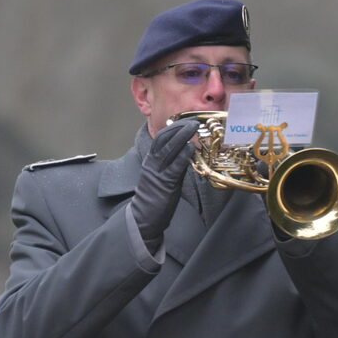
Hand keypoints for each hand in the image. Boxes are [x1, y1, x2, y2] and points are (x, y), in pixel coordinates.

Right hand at [131, 119, 197, 249]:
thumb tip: (188, 152)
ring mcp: (157, 172)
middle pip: (164, 138)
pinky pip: (174, 166)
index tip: (187, 120)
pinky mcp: (164, 183)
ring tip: (194, 128)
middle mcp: (152, 162)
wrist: (144, 217)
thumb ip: (173, 163)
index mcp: (151, 159)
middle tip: (193, 121)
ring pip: (168, 149)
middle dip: (179, 127)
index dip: (174, 127)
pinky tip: (191, 148)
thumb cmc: (155, 198)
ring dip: (182, 136)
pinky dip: (183, 155)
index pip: (161, 137)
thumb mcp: (163, 176)